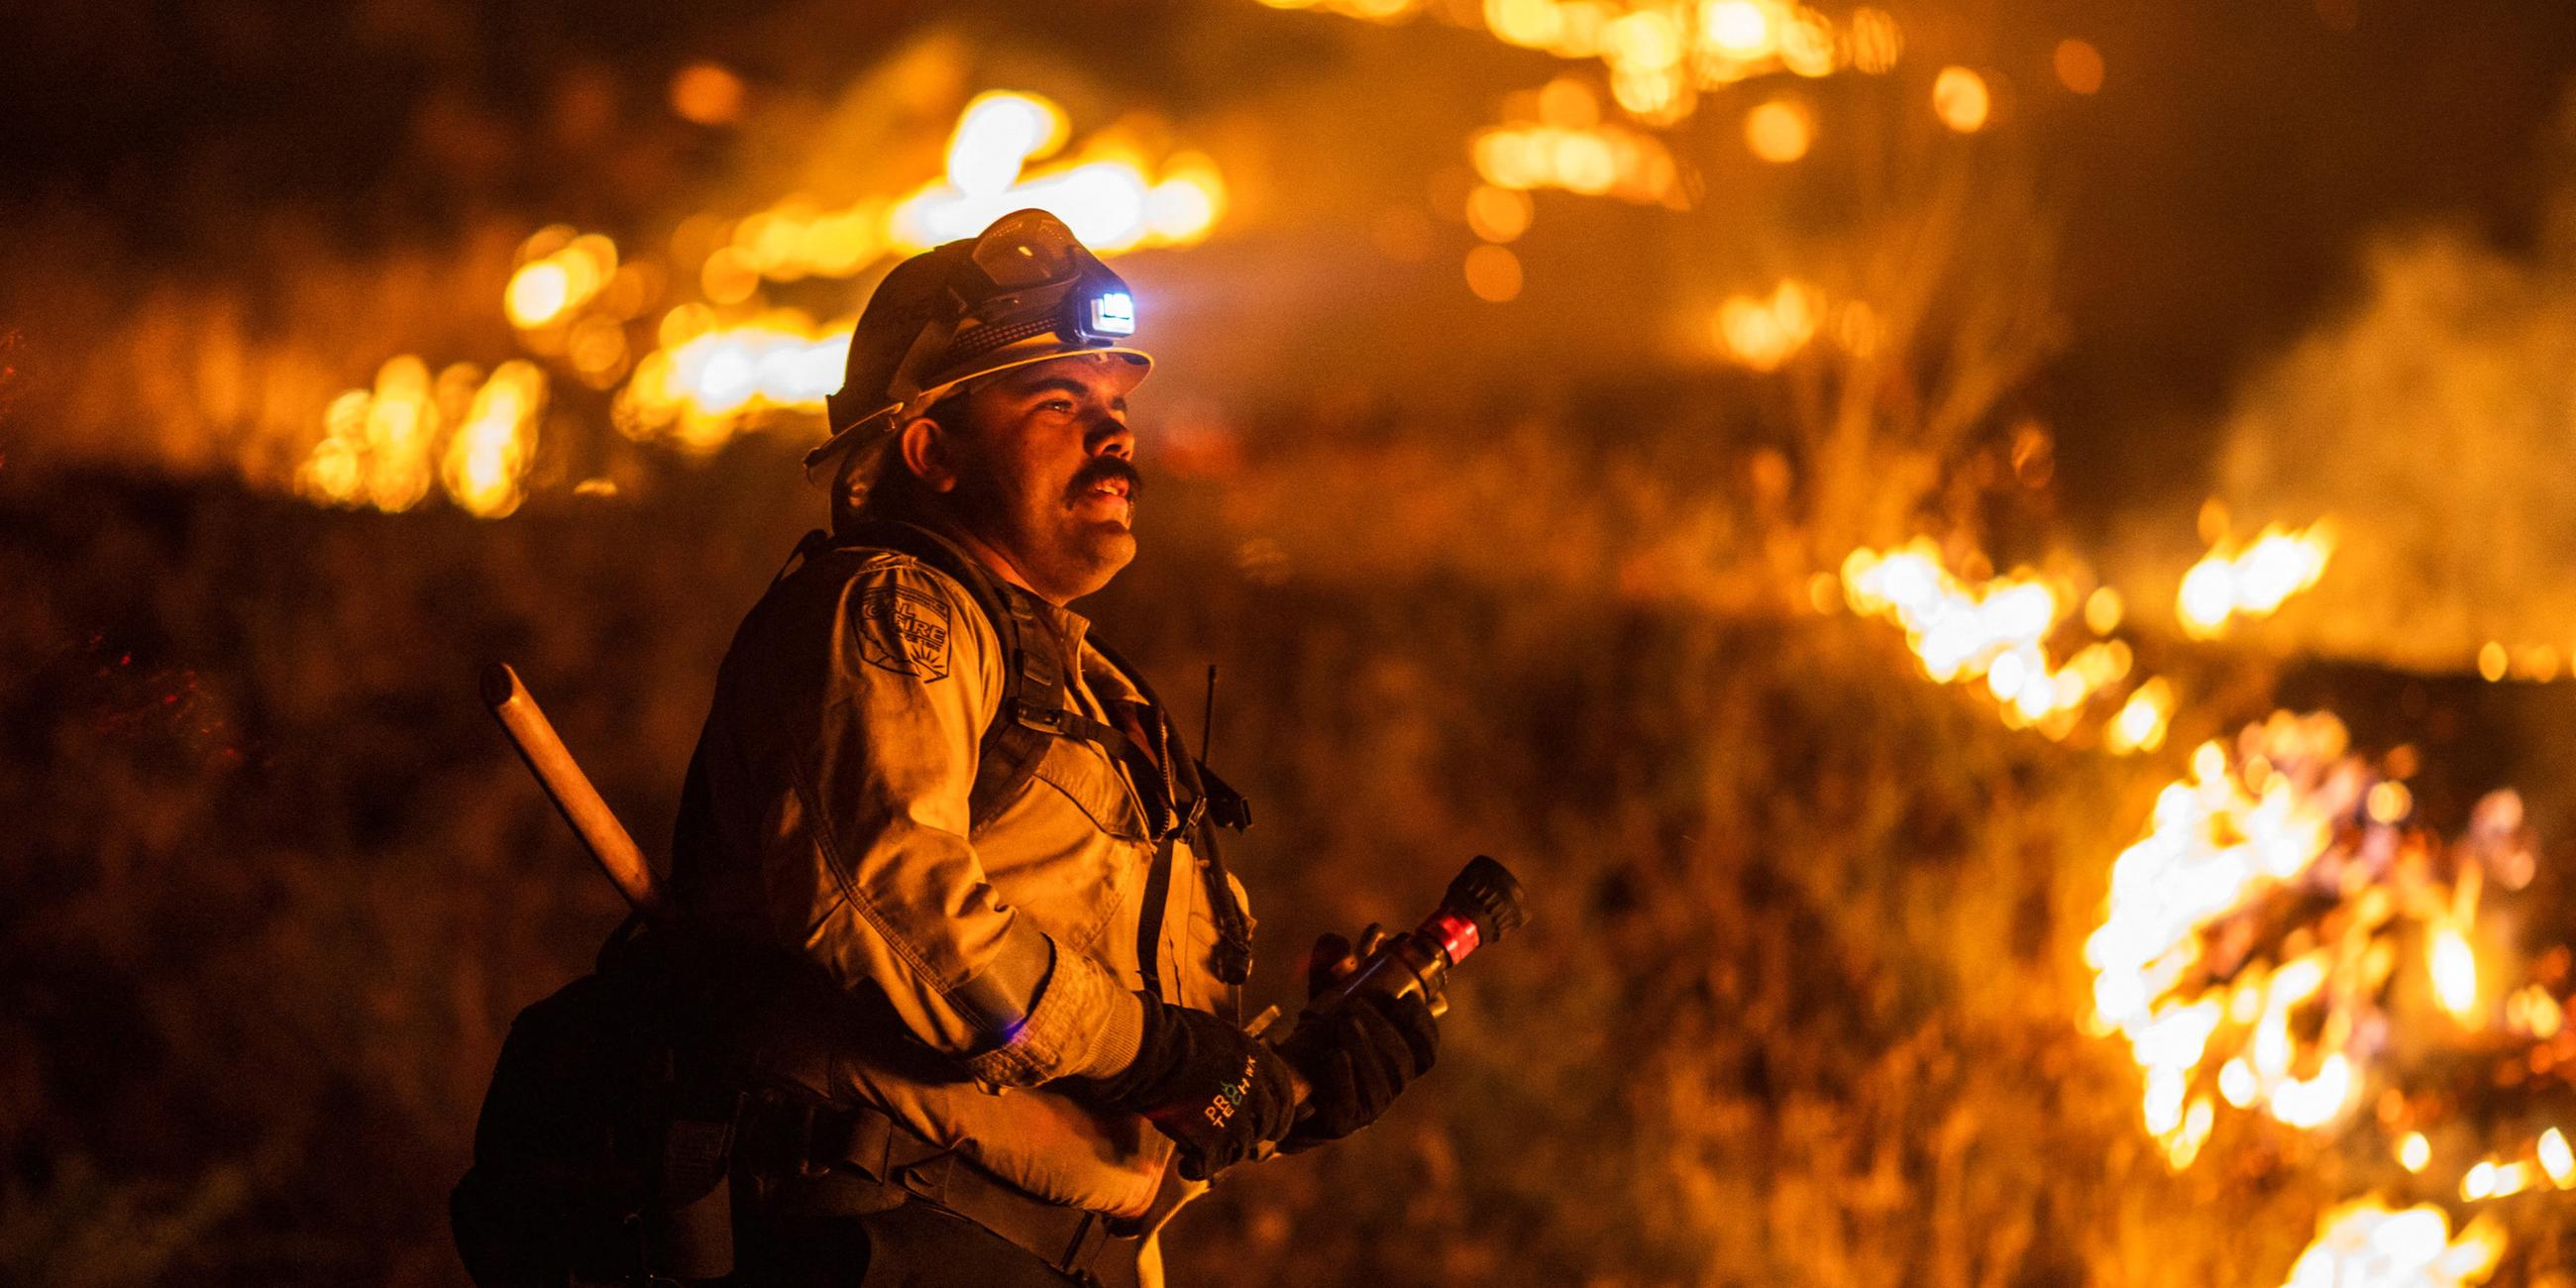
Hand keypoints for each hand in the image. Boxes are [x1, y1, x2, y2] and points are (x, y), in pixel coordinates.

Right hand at [1086, 995, 1295, 1180]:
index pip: (1284, 1095)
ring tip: (1204, 1152)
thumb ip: (1234, 1057)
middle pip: (1266, 1125)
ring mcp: (1235, 1120)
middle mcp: (1255, 1093)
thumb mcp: (1219, 1035)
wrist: (1153, 1049)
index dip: (1279, 1114)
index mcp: (1260, 1063)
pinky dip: (1197, 1169)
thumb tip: (1232, 1065)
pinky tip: (1185, 1167)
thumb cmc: (1176, 1033)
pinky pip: (1210, 1166)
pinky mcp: (1211, 1141)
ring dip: (1225, 1153)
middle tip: (1238, 1142)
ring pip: (1240, 1149)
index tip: (1272, 1125)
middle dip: (1254, 1136)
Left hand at [1274, 933, 1438, 1152]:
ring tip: (1342, 1020)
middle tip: (1358, 1005)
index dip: (1424, 1026)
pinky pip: (1349, 1103)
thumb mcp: (1327, 1004)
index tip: (1408, 999)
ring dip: (1363, 1046)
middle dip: (1385, 1029)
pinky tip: (1333, 1053)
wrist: (1285, 1089)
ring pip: (1380, 1082)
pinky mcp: (1341, 1123)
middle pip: (1403, 1062)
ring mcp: (1368, 1108)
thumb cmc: (1319, 1042)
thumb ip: (1334, 974)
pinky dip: (1344, 1075)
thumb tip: (1336, 941)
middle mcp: (1390, 1087)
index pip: (1426, 1050)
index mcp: (1397, 1061)